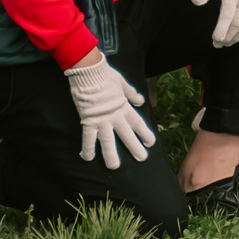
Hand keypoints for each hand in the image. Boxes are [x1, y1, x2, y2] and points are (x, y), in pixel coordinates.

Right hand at [65, 51, 156, 167]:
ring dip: (111, 154)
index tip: (151, 142)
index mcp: (124, 106)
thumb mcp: (123, 83)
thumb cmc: (106, 75)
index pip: (137, 123)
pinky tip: (87, 158)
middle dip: (135, 147)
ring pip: (108, 140)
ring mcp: (101, 119)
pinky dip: (87, 148)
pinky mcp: (88, 120)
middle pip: (126, 134)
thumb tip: (140, 101)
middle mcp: (115, 116)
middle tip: (142, 158)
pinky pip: (88, 137)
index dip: (144, 133)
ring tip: (114, 167)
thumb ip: (132, 94)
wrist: (90, 71)